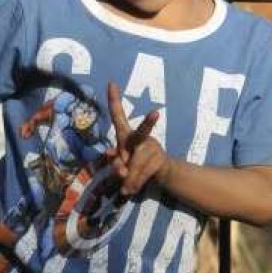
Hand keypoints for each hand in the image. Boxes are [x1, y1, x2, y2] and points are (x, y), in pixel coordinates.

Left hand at [107, 81, 169, 196]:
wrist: (159, 174)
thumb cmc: (135, 166)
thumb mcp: (121, 167)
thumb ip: (117, 167)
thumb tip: (122, 170)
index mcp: (126, 136)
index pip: (118, 115)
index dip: (114, 100)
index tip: (111, 83)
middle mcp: (140, 137)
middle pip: (143, 131)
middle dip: (149, 123)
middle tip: (156, 113)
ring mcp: (153, 147)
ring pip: (136, 164)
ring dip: (129, 179)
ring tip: (126, 187)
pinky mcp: (160, 159)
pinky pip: (143, 174)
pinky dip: (135, 184)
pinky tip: (132, 189)